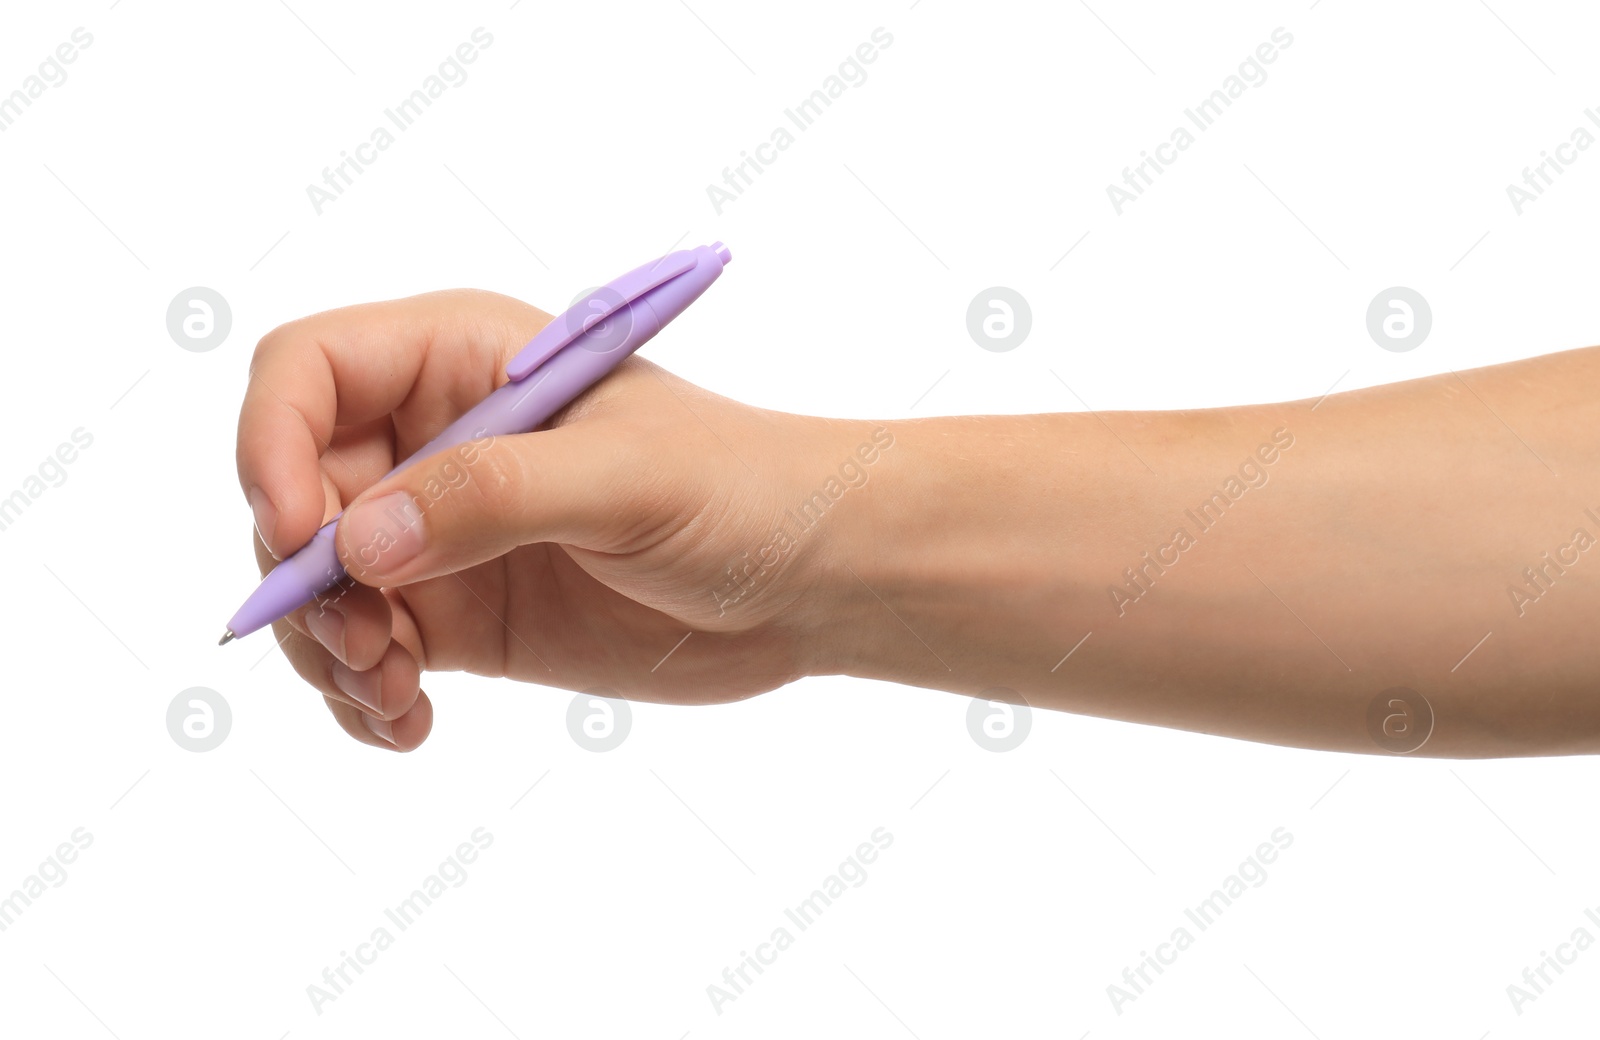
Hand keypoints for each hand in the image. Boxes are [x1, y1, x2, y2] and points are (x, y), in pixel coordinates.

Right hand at [236, 290, 865, 750]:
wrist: (812, 578)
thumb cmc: (744, 489)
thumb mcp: (625, 478)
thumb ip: (491, 495)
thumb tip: (354, 543)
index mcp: (464, 360)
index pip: (307, 371)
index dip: (270, 442)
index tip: (297, 534)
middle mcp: (435, 439)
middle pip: (293, 490)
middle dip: (301, 576)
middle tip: (364, 645)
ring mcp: (444, 532)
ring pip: (318, 585)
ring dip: (326, 648)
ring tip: (393, 693)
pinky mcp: (464, 612)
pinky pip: (369, 651)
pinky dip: (363, 694)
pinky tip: (409, 725)